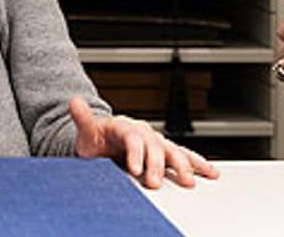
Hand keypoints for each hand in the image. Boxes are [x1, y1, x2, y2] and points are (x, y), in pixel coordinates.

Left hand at [70, 97, 218, 188]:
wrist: (105, 140)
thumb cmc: (95, 139)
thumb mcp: (86, 131)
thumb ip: (82, 119)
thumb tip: (73, 101)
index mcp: (125, 127)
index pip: (132, 139)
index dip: (136, 154)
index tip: (135, 170)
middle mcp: (144, 133)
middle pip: (154, 147)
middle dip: (156, 165)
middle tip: (154, 183)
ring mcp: (156, 142)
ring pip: (173, 151)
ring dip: (182, 166)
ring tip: (188, 181)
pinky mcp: (164, 153)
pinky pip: (183, 157)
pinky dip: (197, 164)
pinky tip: (210, 173)